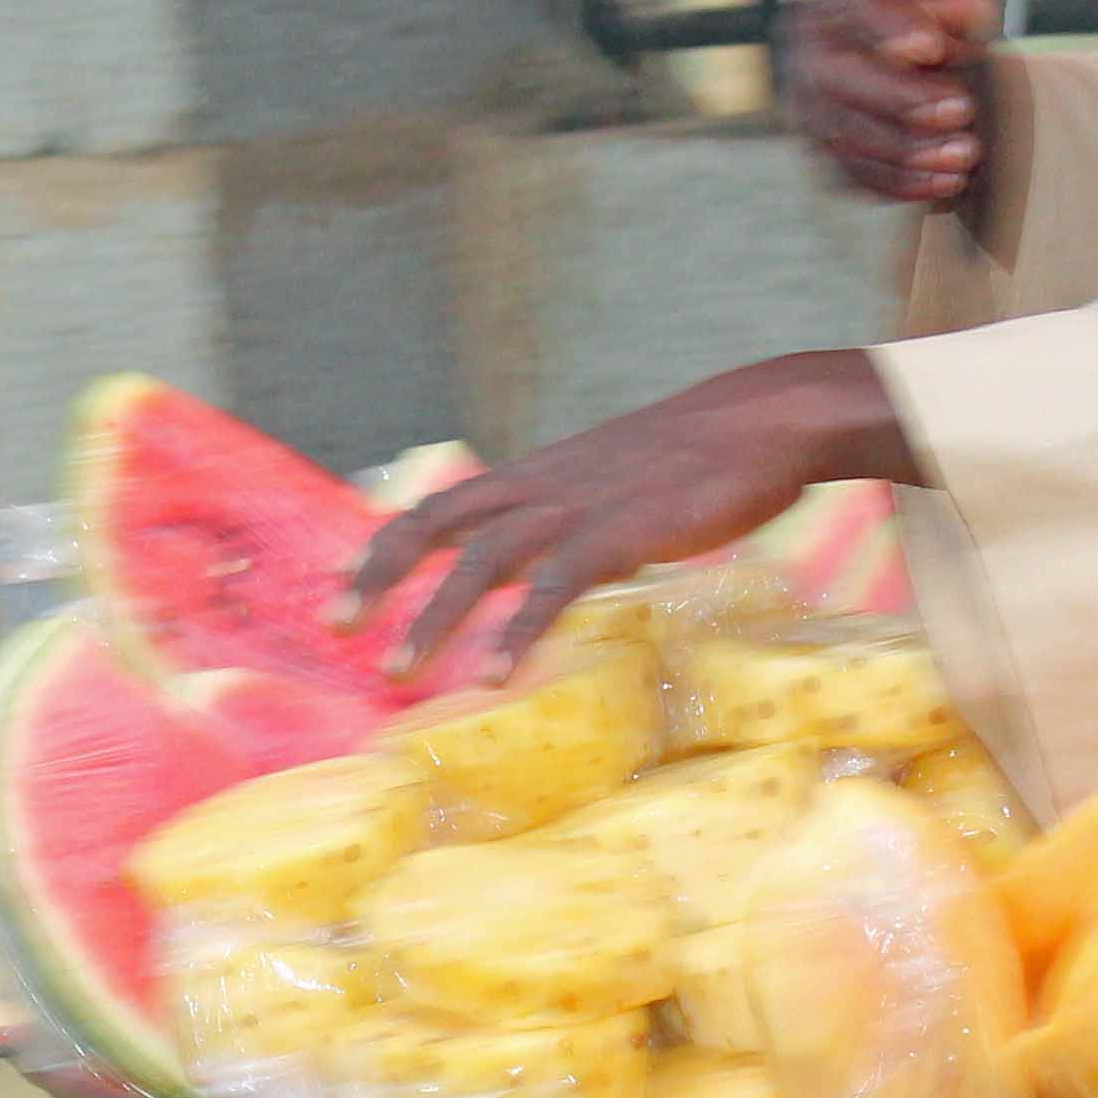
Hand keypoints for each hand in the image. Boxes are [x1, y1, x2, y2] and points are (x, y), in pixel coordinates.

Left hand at [340, 352, 921, 675]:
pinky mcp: (620, 533)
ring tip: (398, 673)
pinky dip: (517, 632)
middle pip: (434, 525)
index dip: (383, 548)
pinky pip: (554, 587)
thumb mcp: (609, 483)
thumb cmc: (695, 461)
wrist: (761, 421)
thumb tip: (537, 568)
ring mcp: (577, 507)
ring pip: (481, 561)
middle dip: (378, 575)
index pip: (436, 507)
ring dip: (433, 617)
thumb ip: (566, 518)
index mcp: (534, 476)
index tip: (341, 590)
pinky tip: (493, 676)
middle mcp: (540, 487)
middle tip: (335, 630)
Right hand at [780, 0, 997, 209]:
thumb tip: (976, 11)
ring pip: (847, 133)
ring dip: (909, 152)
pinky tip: (945, 183)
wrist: (888, 50)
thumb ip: (962, 0)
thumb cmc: (923, 17)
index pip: (863, 5)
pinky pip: (851, 174)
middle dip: (906, 98)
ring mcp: (807, 99)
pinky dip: (900, 184)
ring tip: (963, 155)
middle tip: (963, 110)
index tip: (933, 47)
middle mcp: (813, 43)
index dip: (895, 27)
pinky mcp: (818, 145)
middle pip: (846, 75)